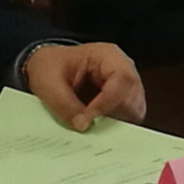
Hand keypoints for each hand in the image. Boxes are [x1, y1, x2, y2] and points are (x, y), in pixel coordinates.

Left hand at [25, 38, 145, 129]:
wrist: (49, 67)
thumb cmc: (50, 66)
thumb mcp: (48, 83)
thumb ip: (64, 103)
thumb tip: (83, 125)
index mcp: (109, 56)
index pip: (122, 79)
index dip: (108, 102)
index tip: (89, 119)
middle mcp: (124, 70)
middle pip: (134, 97)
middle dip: (114, 116)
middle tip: (91, 127)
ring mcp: (126, 87)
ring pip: (134, 111)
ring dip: (115, 123)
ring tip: (92, 127)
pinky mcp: (123, 102)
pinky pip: (128, 118)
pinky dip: (114, 127)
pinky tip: (96, 128)